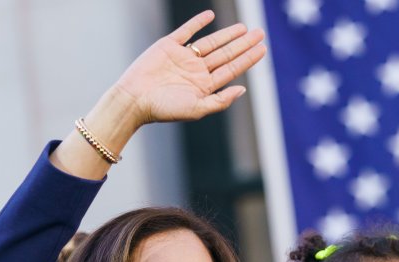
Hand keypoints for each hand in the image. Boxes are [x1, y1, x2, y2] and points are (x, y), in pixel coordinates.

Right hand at [112, 10, 265, 126]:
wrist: (134, 99)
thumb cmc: (164, 109)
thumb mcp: (196, 109)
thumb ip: (220, 100)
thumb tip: (243, 89)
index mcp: (204, 86)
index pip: (231, 69)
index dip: (248, 59)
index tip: (263, 49)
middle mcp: (196, 71)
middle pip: (225, 54)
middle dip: (243, 44)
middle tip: (260, 33)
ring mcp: (183, 57)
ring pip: (211, 42)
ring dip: (227, 34)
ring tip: (244, 28)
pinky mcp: (168, 46)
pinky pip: (186, 31)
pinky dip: (198, 23)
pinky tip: (210, 16)